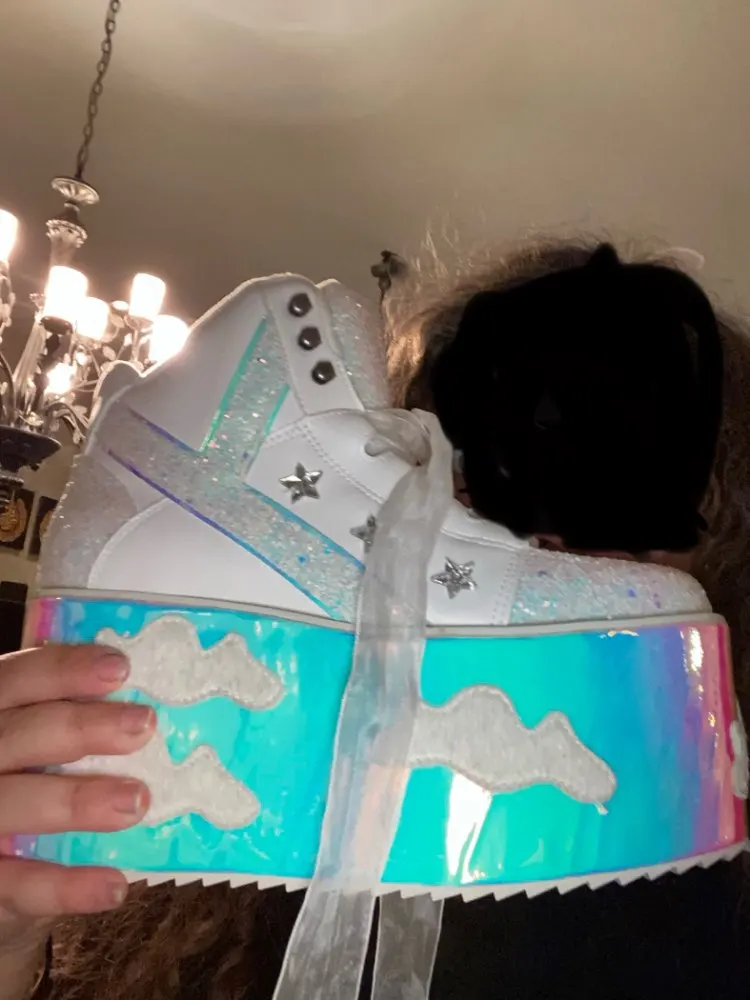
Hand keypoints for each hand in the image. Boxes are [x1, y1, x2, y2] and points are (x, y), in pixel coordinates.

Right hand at [0, 644, 153, 954]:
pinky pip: (17, 883)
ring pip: (14, 802)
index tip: (120, 668)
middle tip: (144, 726)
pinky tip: (113, 885)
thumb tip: (154, 704)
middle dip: (82, 727)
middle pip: (20, 734)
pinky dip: (65, 886)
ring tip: (136, 801)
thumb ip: (74, 716)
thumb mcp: (39, 742)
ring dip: (76, 801)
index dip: (64, 670)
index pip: (18, 678)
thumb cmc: (31, 779)